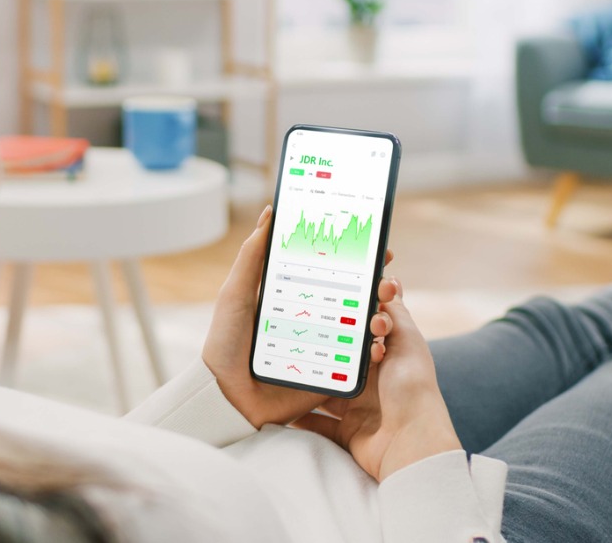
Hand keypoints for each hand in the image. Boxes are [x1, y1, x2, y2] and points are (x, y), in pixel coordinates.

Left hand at [202, 205, 395, 428]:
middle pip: (351, 296)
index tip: (373, 242)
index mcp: (292, 297)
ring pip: (359, 327)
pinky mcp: (328, 374)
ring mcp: (322, 347)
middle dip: (374, 284)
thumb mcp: (236, 294)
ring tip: (384, 307)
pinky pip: (356, 361)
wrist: (226, 398)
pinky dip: (371, 351)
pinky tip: (379, 341)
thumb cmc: (225, 344)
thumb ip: (252, 256)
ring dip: (378, 315)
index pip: (329, 271)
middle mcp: (311, 319)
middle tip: (387, 277)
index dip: (352, 257)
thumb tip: (270, 213)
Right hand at [292, 276, 461, 482]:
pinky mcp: (345, 432)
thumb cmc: (412, 389)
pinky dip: (298, 416)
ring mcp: (358, 408)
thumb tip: (387, 284)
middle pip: (340, 359)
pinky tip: (279, 402)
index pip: (365, 331)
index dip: (350, 316)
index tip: (330, 301)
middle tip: (298, 329)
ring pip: (324, 389)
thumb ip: (395, 313)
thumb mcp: (407, 340)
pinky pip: (316, 423)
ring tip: (281, 361)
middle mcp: (373, 381)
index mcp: (389, 357)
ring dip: (307, 380)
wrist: (410, 443)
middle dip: (322, 347)